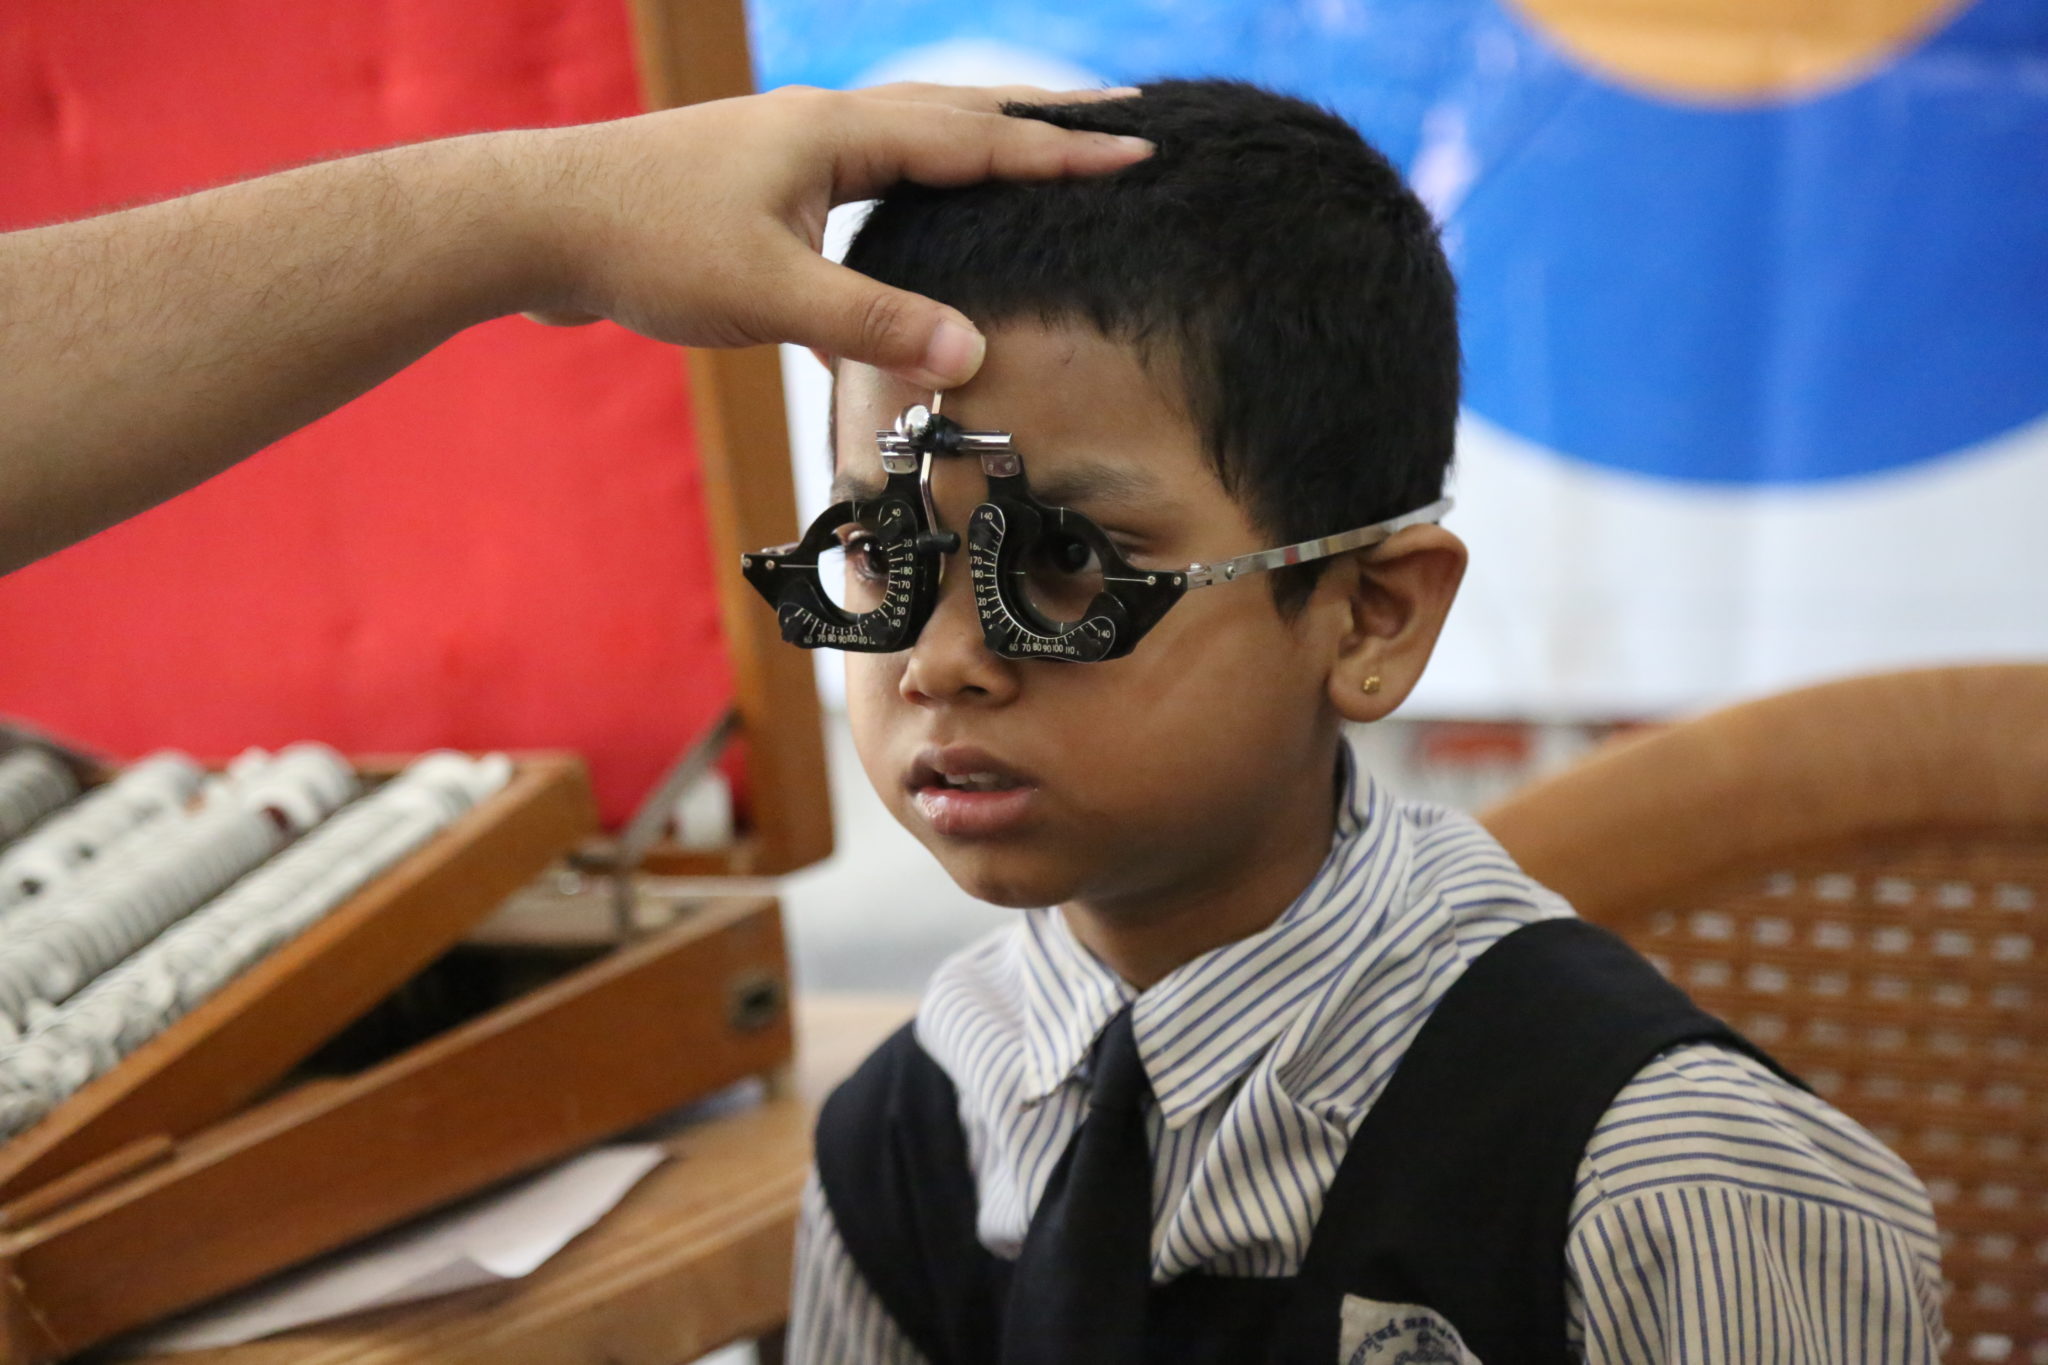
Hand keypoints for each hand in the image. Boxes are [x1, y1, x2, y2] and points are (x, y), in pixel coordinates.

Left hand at [509, 83, 1149, 388]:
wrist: (535, 223)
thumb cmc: (645, 243)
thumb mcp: (770, 294)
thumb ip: (873, 323)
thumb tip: (971, 351)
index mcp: (836, 134)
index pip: (976, 138)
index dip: (1062, 149)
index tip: (1138, 148)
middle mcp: (819, 128)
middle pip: (953, 118)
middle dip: (1037, 123)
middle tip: (1114, 122)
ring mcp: (786, 154)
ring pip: (905, 148)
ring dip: (973, 155)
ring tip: (1031, 163)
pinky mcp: (757, 191)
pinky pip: (858, 187)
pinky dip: (905, 207)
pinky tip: (908, 254)